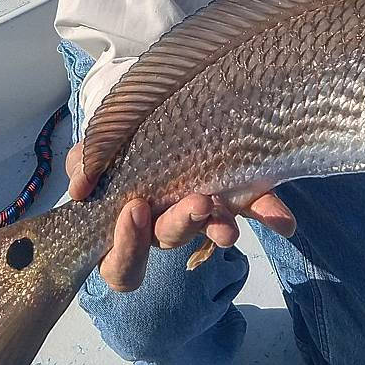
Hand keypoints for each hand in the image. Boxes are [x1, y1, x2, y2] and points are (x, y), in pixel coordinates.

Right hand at [65, 141, 296, 290]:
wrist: (164, 100)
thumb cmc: (123, 133)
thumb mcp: (100, 142)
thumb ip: (88, 160)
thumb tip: (80, 188)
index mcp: (129, 223)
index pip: (122, 264)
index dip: (126, 247)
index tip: (134, 209)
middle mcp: (165, 221)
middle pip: (171, 239)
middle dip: (182, 224)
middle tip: (196, 203)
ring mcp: (201, 207)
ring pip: (210, 228)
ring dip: (220, 225)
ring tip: (230, 221)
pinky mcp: (236, 190)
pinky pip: (255, 204)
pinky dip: (268, 210)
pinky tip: (284, 220)